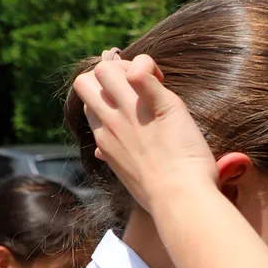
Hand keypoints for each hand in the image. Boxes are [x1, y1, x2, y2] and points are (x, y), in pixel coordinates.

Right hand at [71, 49, 216, 210]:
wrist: (181, 201)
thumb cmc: (161, 194)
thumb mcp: (128, 175)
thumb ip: (115, 156)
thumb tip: (102, 152)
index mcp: (104, 138)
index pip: (89, 101)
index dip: (107, 94)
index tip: (132, 104)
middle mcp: (111, 122)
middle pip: (86, 80)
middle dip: (108, 73)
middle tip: (139, 87)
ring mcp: (132, 112)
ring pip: (105, 69)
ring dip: (127, 66)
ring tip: (154, 82)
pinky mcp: (160, 105)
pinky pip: (140, 72)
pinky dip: (147, 66)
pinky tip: (162, 80)